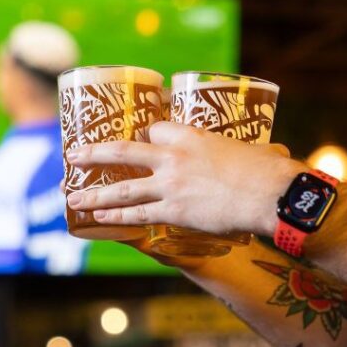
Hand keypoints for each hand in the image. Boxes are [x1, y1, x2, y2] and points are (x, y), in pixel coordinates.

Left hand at [65, 122, 302, 236]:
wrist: (270, 194)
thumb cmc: (267, 170)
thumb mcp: (247, 148)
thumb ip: (241, 152)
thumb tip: (273, 153)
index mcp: (190, 134)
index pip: (155, 127)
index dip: (145, 132)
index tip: (139, 135)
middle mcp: (173, 156)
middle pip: (122, 150)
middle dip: (93, 153)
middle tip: (73, 155)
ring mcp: (170, 184)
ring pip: (122, 188)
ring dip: (94, 193)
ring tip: (72, 196)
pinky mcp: (174, 211)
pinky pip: (137, 214)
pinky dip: (116, 217)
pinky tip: (99, 219)